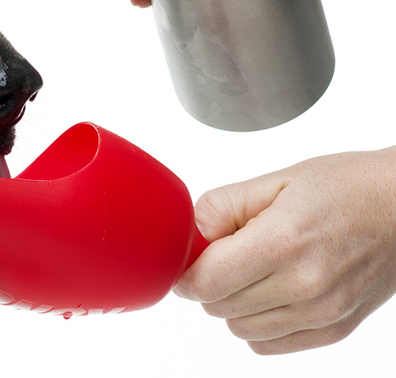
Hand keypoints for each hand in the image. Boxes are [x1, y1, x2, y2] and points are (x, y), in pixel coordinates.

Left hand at [174, 149, 395, 353]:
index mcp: (283, 242)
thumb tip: (191, 233)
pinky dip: (258, 323)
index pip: (209, 282)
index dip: (185, 272)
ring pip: (241, 329)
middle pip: (220, 307)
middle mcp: (305, 287)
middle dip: (208, 282)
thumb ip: (223, 206)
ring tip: (251, 268)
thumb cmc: (341, 186)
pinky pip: (270, 345)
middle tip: (223, 252)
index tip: (185, 258)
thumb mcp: (274, 180)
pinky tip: (268, 289)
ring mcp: (322, 315)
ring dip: (232, 303)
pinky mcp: (335, 331)